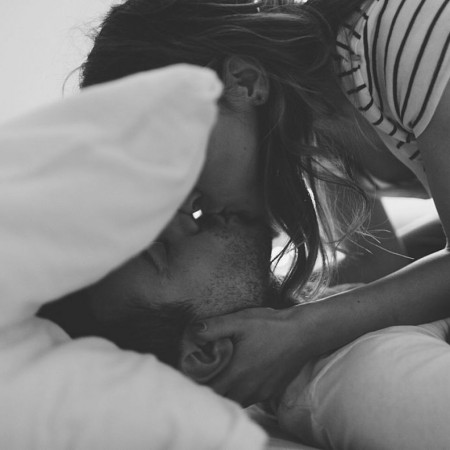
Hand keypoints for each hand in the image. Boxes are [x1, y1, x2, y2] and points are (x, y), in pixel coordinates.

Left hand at [189, 304, 320, 406]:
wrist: (303, 333)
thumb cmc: (270, 326)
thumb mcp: (240, 321)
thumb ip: (214, 327)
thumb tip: (192, 331)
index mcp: (237, 373)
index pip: (209, 390)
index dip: (198, 383)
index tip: (194, 371)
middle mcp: (248, 388)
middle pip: (221, 397)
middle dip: (211, 388)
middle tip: (204, 372)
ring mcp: (261, 392)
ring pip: (236, 400)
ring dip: (226, 391)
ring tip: (220, 374)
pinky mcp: (271, 391)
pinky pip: (250, 398)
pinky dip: (241, 391)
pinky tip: (240, 375)